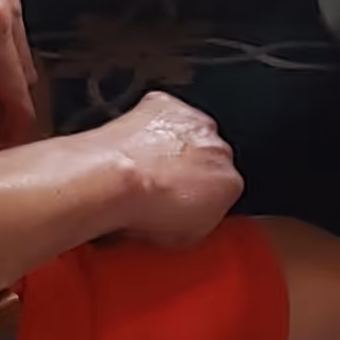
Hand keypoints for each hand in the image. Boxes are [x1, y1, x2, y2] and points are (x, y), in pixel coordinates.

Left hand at [101, 92, 242, 247]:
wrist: (111, 179)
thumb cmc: (141, 206)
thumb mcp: (182, 237)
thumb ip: (200, 218)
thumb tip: (192, 217)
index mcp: (228, 181)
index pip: (224, 188)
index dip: (201, 197)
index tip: (183, 205)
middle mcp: (216, 146)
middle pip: (209, 157)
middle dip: (189, 170)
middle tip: (162, 189)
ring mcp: (191, 121)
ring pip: (188, 133)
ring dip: (171, 147)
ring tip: (143, 171)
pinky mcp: (163, 103)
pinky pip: (162, 115)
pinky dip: (150, 127)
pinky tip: (133, 149)